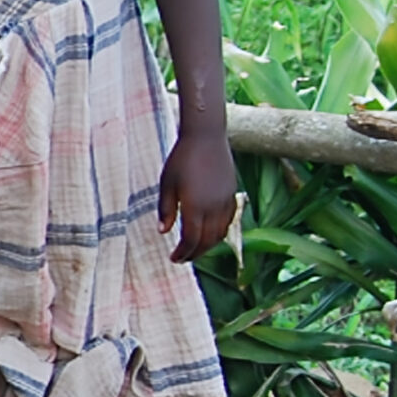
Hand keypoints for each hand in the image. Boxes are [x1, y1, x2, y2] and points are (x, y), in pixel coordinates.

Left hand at [159, 127, 238, 261]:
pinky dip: (219, 233)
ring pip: (220, 233)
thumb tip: (163, 232)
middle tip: (182, 259)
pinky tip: (209, 234)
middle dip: (194, 253)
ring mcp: (226, 202)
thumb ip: (165, 209)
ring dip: (208, 245)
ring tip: (194, 249)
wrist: (207, 138)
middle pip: (207, 241)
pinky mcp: (232, 194)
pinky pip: (228, 221)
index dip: (182, 252)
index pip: (191, 240)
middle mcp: (213, 208)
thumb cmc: (182, 159)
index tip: (173, 259)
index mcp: (195, 206)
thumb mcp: (166, 184)